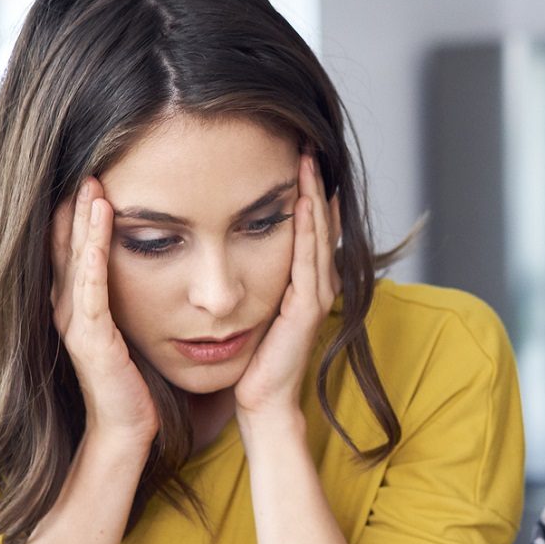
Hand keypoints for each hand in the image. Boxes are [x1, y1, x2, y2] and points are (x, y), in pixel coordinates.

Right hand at [51, 177, 158, 445]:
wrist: (128, 430)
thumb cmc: (135, 383)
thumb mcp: (131, 330)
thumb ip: (130, 299)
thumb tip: (154, 267)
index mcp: (79, 305)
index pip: (75, 248)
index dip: (78, 213)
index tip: (93, 176)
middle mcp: (69, 308)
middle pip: (68, 245)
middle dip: (76, 205)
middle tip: (87, 165)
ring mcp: (75, 322)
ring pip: (76, 259)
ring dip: (82, 219)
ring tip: (92, 183)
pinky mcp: (90, 338)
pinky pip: (90, 286)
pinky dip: (94, 251)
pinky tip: (100, 224)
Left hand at [234, 154, 338, 418]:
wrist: (258, 402)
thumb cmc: (249, 360)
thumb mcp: (249, 308)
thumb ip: (249, 279)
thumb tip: (227, 247)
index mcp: (299, 282)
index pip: (306, 227)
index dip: (303, 191)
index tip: (293, 154)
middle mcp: (313, 284)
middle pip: (317, 223)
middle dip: (312, 182)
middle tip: (306, 141)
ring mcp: (313, 296)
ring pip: (315, 235)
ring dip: (312, 196)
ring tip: (307, 159)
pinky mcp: (307, 309)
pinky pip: (308, 260)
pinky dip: (308, 229)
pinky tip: (303, 202)